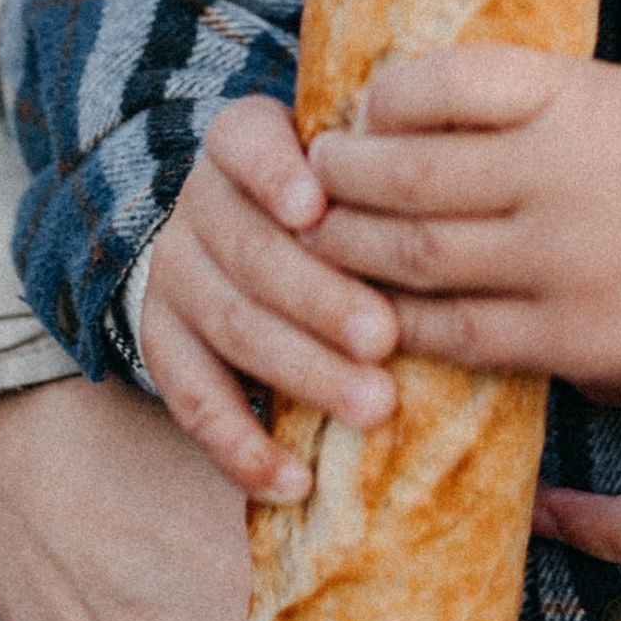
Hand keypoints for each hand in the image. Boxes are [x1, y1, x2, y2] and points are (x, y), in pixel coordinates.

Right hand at [139, 91, 403, 498]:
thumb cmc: (332, 191)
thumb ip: (384, 167)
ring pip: (231, 325)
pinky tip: (294, 480)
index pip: (245, 142)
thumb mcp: (346, 157)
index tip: (317, 208)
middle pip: (252, 250)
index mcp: (238, 139)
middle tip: (384, 337)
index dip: (275, 174)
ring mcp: (173, 273)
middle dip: (320, 298)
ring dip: (303, 371)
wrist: (238, 227)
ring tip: (373, 407)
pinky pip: (192, 400)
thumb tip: (461, 199)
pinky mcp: (160, 342)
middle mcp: (198, 201)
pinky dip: (241, 447)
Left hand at [309, 45, 620, 387]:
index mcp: (578, 94)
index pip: (440, 77)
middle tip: (310, 171)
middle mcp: (554, 172)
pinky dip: (400, 320)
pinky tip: (376, 313)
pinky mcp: (569, 338)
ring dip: (345, 246)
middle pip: (401, 169)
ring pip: (408, 255)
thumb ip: (602, 76)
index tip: (369, 103)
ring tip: (319, 238)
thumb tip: (586, 59)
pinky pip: (455, 332)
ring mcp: (556, 261)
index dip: (385, 93)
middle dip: (338, 173)